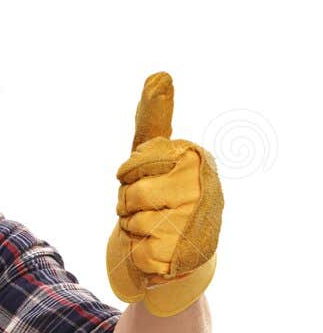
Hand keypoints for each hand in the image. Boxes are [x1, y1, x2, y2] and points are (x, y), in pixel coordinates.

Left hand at [106, 71, 223, 316]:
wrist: (181, 258)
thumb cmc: (163, 200)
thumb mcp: (154, 157)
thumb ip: (154, 118)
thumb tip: (159, 74)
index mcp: (196, 159)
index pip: (135, 163)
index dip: (129, 175)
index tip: (140, 180)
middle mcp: (204, 188)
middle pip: (132, 194)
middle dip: (128, 204)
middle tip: (147, 209)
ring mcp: (196, 223)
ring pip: (134, 223)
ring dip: (134, 230)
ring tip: (155, 229)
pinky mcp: (185, 257)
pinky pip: (138, 251)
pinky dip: (138, 255)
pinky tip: (158, 251)